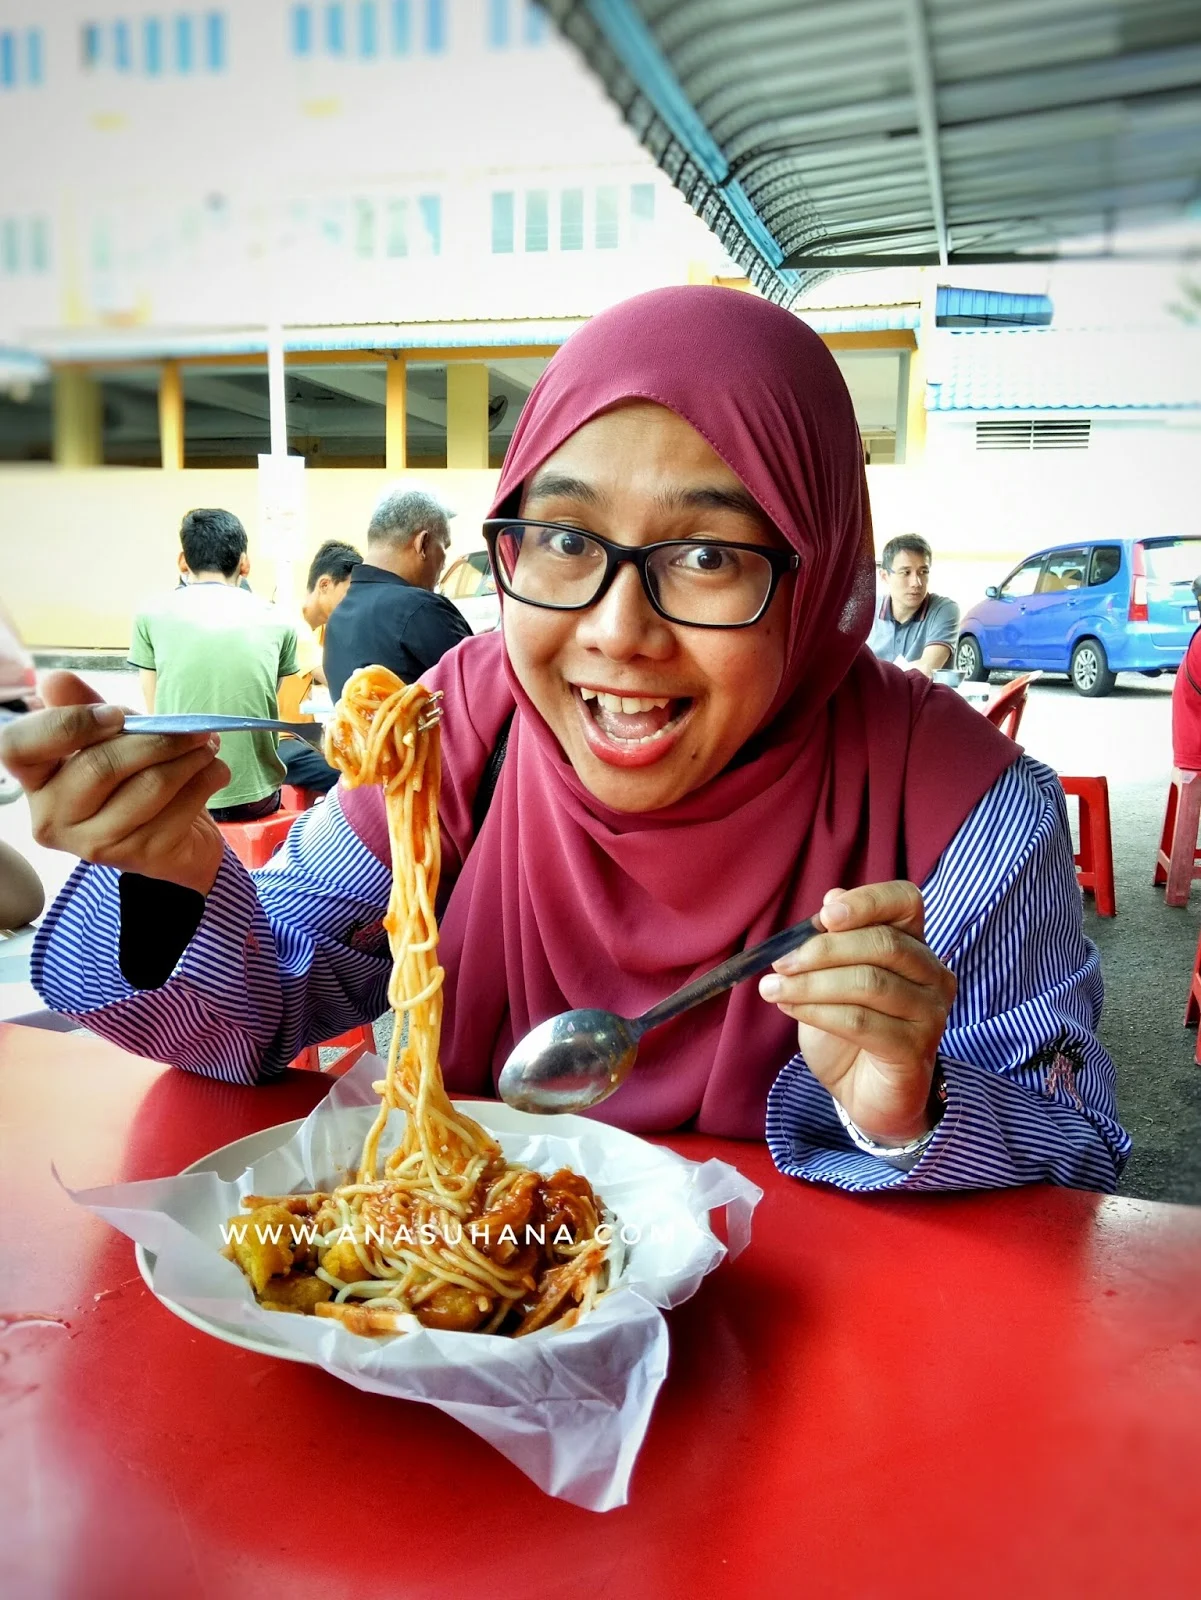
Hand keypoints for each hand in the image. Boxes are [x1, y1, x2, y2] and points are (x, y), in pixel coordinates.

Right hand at [0, 671, 228, 894]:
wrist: (177, 840)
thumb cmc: (132, 779)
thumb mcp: (108, 738)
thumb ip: (83, 707)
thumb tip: (55, 679)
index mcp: (35, 780)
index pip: (18, 747)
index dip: (68, 724)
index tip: (116, 715)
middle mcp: (53, 818)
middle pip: (99, 766)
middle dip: (157, 739)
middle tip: (194, 728)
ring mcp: (95, 845)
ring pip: (148, 787)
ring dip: (189, 758)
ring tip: (207, 745)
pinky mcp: (139, 858)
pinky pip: (179, 809)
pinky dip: (205, 781)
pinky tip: (214, 771)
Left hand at [758, 881, 955, 1144]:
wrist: (862, 1093)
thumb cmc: (849, 1030)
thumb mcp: (832, 977)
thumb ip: (835, 940)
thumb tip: (832, 898)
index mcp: (915, 945)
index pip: (906, 902)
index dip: (867, 901)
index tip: (824, 915)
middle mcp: (933, 974)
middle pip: (883, 943)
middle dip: (824, 950)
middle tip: (780, 962)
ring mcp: (929, 1013)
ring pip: (869, 983)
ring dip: (812, 983)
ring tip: (774, 989)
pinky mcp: (914, 1050)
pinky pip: (861, 1021)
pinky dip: (819, 1012)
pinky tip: (791, 1009)